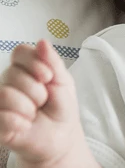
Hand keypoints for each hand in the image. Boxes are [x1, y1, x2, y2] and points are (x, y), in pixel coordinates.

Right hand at [0, 40, 83, 165]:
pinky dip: (20, 122)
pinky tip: (26, 125)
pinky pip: (2, 115)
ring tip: (35, 113)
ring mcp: (0, 101)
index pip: (20, 52)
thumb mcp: (63, 81)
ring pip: (5, 94)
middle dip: (37, 90)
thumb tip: (42, 42)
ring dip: (29, 106)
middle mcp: (9, 81)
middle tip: (44, 101)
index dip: (34, 62)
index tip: (48, 77)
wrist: (60, 136)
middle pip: (13, 73)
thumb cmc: (61, 106)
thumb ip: (53, 61)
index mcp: (26, 68)